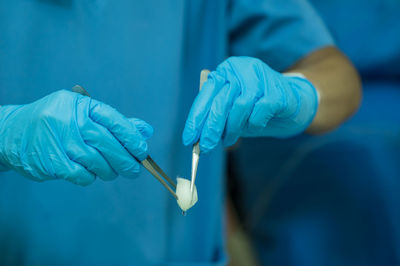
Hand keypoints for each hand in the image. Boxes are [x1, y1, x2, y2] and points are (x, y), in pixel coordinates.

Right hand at [0, 90, 152, 185]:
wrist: (10, 133)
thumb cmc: (56, 123)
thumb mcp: (81, 114)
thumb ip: (113, 123)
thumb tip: (145, 131)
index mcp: (79, 104)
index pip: (113, 120)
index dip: (132, 137)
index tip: (142, 150)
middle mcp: (68, 120)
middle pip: (107, 143)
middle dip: (126, 160)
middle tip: (135, 170)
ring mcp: (58, 141)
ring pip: (96, 161)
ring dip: (109, 171)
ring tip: (112, 172)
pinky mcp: (50, 162)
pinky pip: (82, 175)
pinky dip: (90, 177)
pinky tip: (90, 174)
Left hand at [182, 56, 317, 152]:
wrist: (293, 102)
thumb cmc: (256, 107)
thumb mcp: (232, 111)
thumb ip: (216, 117)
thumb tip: (197, 138)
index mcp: (225, 71)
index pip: (206, 95)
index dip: (196, 118)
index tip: (189, 139)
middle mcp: (240, 69)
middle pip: (220, 102)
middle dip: (211, 129)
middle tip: (206, 148)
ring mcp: (259, 76)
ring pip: (239, 107)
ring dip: (233, 129)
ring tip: (230, 139)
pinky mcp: (276, 89)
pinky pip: (259, 111)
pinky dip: (254, 124)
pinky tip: (256, 126)